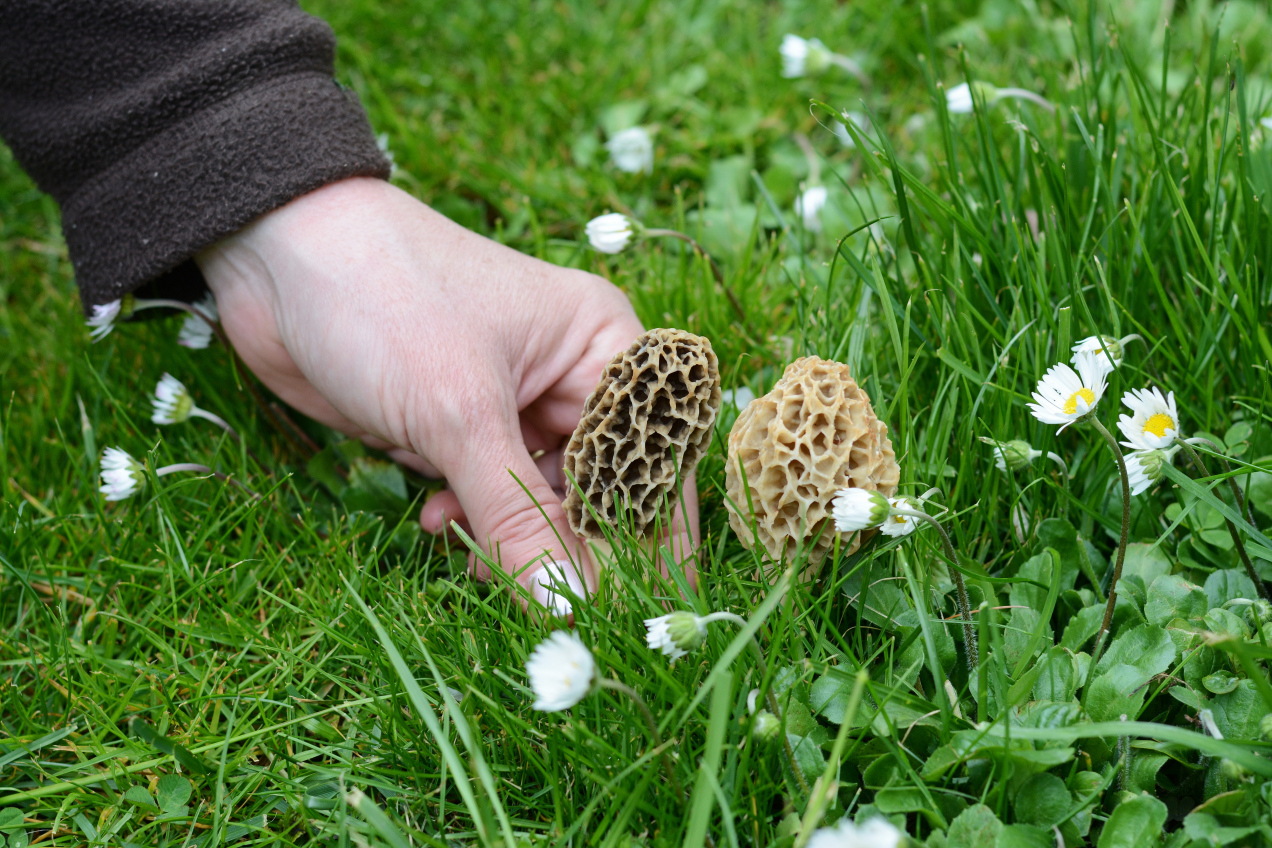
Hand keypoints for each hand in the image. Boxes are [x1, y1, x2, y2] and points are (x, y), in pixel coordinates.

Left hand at [196, 177, 698, 610]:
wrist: (277, 255)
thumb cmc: (388, 299)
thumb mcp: (458, 411)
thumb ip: (515, 515)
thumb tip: (567, 608)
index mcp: (605, 347)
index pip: (656, 459)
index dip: (651, 537)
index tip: (630, 608)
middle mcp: (573, 376)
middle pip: (601, 490)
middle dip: (565, 543)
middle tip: (536, 597)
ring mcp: (516, 402)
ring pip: (541, 501)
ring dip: (505, 533)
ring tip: (464, 546)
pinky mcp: (462, 424)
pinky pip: (487, 494)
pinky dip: (465, 515)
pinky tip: (432, 516)